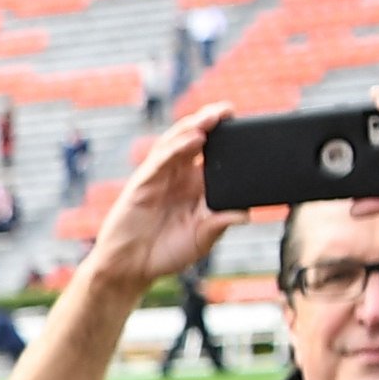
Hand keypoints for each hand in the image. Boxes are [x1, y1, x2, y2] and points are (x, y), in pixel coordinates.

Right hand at [85, 109, 254, 291]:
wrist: (130, 269)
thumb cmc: (164, 253)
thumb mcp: (202, 239)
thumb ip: (220, 224)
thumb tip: (246, 215)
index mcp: (195, 185)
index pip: (214, 154)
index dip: (227, 138)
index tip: (248, 127)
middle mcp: (178, 176)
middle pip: (195, 139)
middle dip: (211, 122)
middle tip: (229, 110)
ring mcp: (160, 176)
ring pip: (177, 142)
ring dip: (195, 126)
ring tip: (214, 116)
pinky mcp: (143, 183)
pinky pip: (161, 159)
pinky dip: (177, 147)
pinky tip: (195, 138)